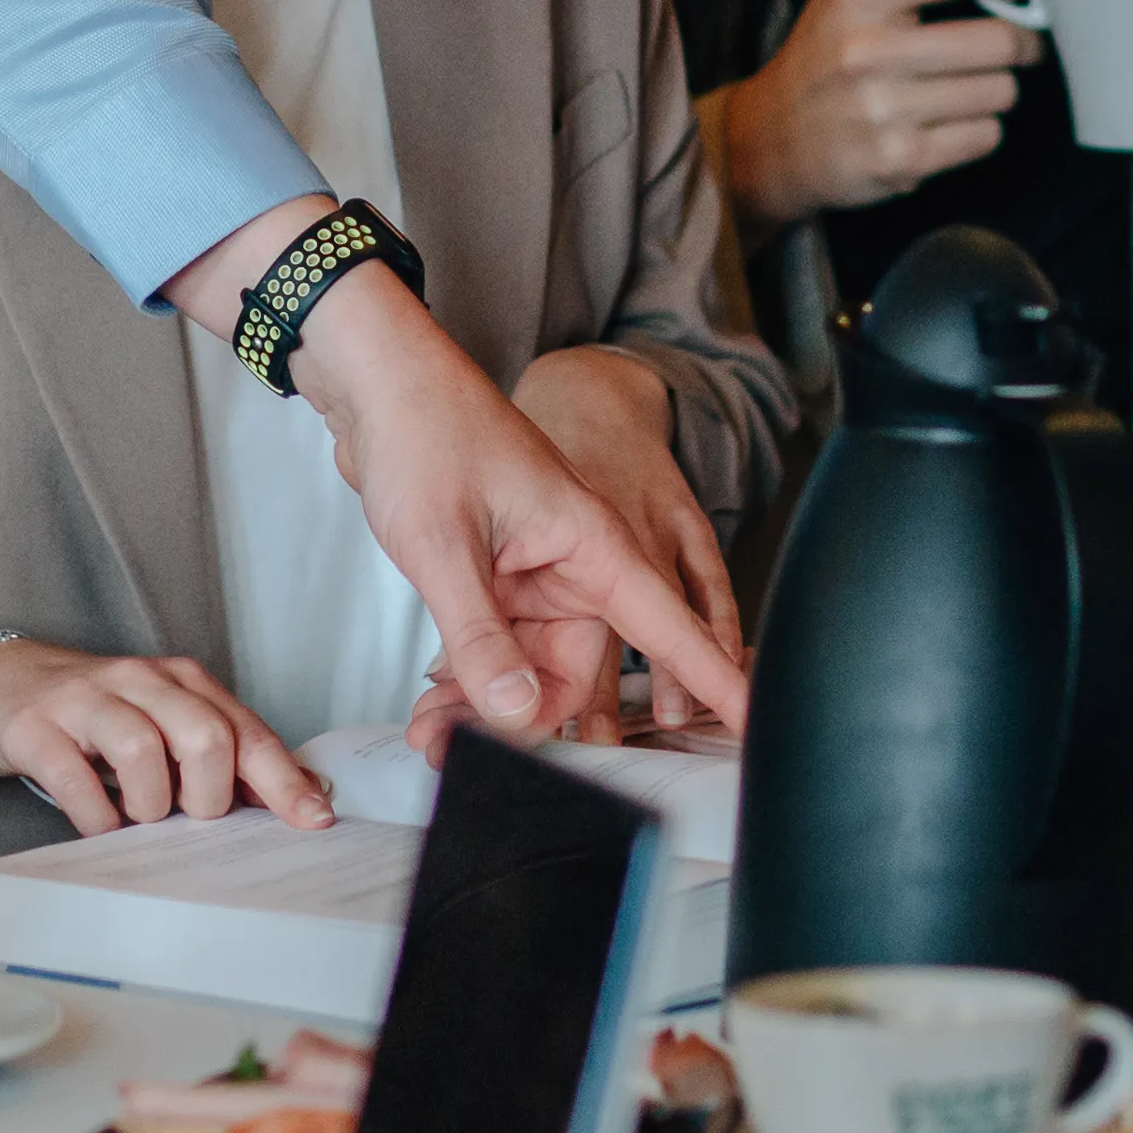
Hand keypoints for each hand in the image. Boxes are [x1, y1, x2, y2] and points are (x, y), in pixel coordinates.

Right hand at [0, 636, 329, 835]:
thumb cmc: (91, 716)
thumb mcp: (161, 723)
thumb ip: (220, 754)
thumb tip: (295, 797)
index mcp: (182, 682)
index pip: (247, 732)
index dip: (283, 781)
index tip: (313, 820)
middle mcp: (139, 681)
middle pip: (205, 737)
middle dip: (208, 796)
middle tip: (187, 816)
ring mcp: (85, 700)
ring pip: (144, 752)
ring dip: (149, 805)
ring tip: (136, 814)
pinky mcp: (36, 727)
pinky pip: (76, 780)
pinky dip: (96, 816)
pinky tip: (98, 821)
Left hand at [407, 349, 733, 759]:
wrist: (382, 382)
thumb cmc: (427, 430)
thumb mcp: (447, 542)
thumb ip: (480, 632)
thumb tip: (516, 711)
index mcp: (591, 540)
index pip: (669, 626)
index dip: (713, 680)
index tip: (750, 727)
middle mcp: (573, 561)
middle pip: (579, 669)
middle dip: (527, 721)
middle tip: (458, 750)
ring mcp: (535, 571)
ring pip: (532, 667)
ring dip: (485, 705)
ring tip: (430, 729)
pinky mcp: (498, 576)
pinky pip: (501, 646)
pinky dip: (470, 677)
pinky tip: (433, 697)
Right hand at [714, 0, 1037, 226]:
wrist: (772, 140)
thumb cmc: (824, 55)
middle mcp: (868, 53)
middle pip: (998, 39)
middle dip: (1022, 41)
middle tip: (1018, 44)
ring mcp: (884, 112)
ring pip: (1000, 92)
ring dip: (997, 88)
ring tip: (971, 85)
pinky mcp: (901, 162)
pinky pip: (986, 138)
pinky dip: (981, 129)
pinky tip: (952, 121)